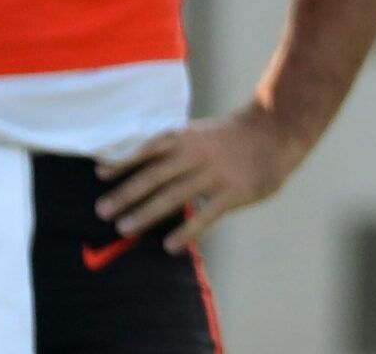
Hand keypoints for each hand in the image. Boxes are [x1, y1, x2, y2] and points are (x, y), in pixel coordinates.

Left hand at [94, 105, 304, 251]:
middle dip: (127, 192)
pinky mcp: (234, 192)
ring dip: (147, 212)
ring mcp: (215, 173)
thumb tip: (142, 165)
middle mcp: (197, 154)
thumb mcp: (202, 133)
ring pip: (175, 194)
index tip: (99, 172)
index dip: (125, 159)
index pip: (150, 148)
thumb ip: (177, 148)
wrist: (277, 129)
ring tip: (125, 228)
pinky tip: (170, 246)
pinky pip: (206, 214)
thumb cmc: (233, 135)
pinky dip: (187, 231)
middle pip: (156, 174)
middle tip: (102, 210)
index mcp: (188, 137)